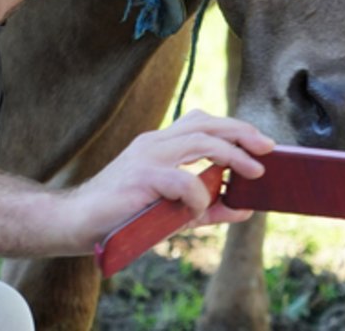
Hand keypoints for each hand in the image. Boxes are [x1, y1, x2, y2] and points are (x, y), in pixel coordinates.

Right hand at [61, 109, 274, 248]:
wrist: (76, 223)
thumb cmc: (122, 215)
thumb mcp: (172, 209)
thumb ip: (207, 207)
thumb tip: (245, 208)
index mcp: (159, 144)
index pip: (201, 122)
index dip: (233, 128)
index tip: (260, 142)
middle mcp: (154, 143)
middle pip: (206, 124)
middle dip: (241, 132)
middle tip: (268, 148)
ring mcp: (146, 157)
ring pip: (200, 141)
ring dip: (232, 155)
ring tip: (253, 172)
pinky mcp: (140, 177)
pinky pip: (182, 180)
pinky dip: (198, 195)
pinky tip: (197, 211)